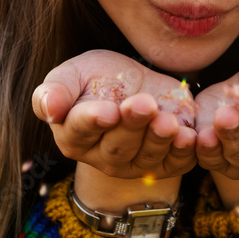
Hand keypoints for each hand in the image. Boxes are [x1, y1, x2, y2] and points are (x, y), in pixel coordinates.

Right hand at [32, 50, 197, 180]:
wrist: (134, 82)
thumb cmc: (96, 78)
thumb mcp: (72, 74)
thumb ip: (55, 90)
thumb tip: (49, 110)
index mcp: (74, 136)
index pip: (80, 132)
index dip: (93, 122)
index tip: (107, 111)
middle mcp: (103, 157)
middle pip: (117, 147)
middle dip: (132, 126)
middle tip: (144, 104)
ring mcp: (135, 163)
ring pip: (147, 157)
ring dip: (159, 140)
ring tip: (168, 121)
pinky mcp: (165, 162)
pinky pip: (176, 164)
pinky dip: (183, 153)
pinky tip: (188, 137)